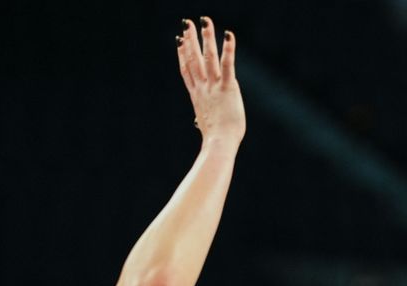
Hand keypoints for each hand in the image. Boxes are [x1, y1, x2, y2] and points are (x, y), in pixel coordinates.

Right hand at [177, 17, 245, 145]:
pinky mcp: (227, 87)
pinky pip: (227, 65)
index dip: (182, 54)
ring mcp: (214, 86)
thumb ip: (202, 119)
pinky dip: (228, 49)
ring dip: (206, 38)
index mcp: (197, 95)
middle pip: (193, 60)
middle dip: (189, 40)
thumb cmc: (216, 140)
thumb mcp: (207, 126)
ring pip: (208, 57)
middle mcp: (203, 88)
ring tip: (204, 21)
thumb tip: (198, 123)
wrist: (219, 144)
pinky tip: (228, 35)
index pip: (187, 71)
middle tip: (186, 24)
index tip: (178, 41)